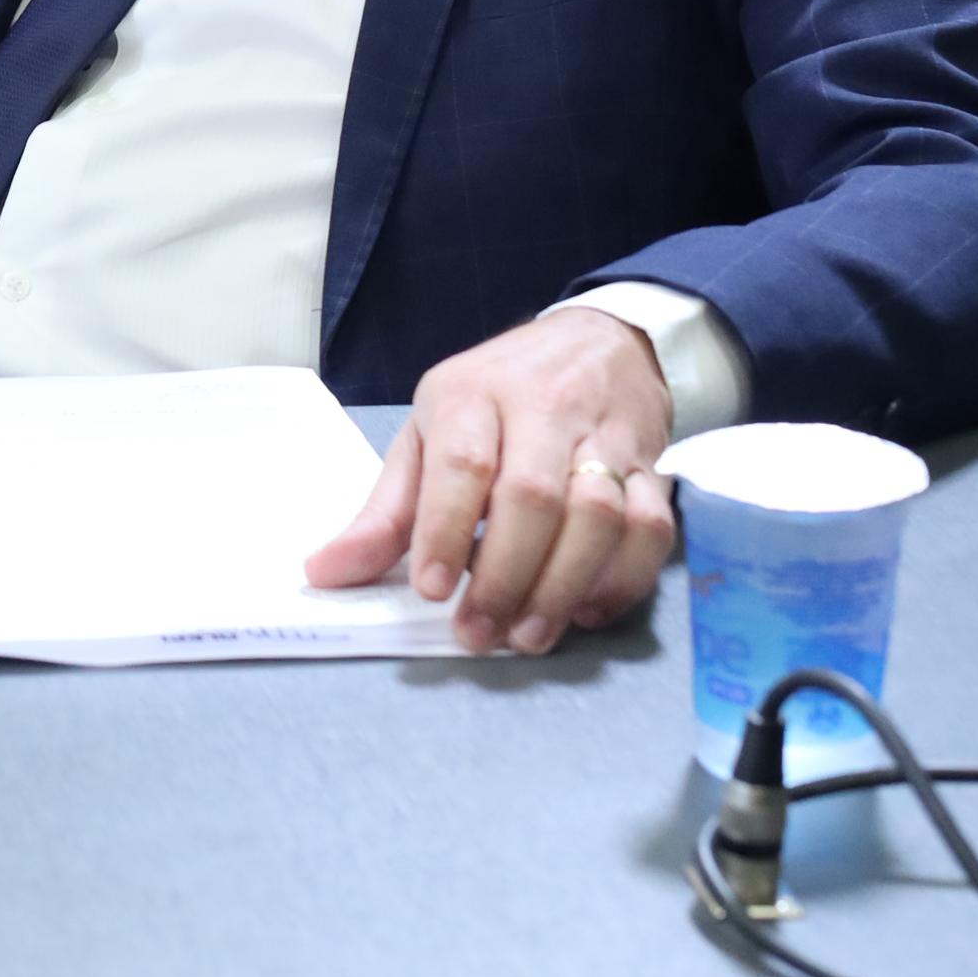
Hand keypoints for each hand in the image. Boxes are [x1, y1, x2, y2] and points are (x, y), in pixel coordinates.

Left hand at [302, 309, 676, 653]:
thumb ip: (385, 512)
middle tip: (480, 633)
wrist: (598, 342)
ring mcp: (604, 436)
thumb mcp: (428, 434)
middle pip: (533, 496)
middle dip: (506, 576)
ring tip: (529, 634)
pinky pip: (651, 529)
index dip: (446, 529)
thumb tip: (326, 573)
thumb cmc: (497, 397)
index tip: (434, 590)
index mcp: (471, 395)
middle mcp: (542, 408)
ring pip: (598, 515)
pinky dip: (623, 579)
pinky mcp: (652, 466)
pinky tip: (586, 610)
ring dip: (564, 586)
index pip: (462, 462)